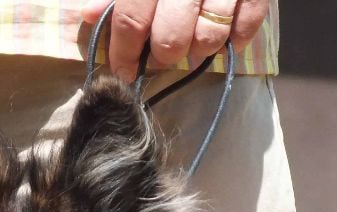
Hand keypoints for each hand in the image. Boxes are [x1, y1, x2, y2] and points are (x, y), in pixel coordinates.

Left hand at [81, 0, 268, 80]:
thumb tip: (90, 15)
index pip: (131, 21)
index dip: (124, 53)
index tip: (122, 70)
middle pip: (170, 39)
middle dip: (163, 56)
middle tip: (162, 54)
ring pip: (208, 39)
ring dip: (198, 51)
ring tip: (192, 46)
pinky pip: (246, 26)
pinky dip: (235, 40)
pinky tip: (225, 37)